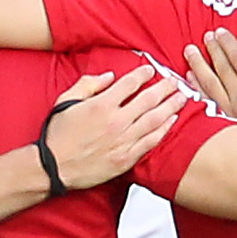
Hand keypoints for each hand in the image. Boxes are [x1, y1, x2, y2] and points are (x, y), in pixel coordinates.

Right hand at [42, 70, 187, 187]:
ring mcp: (123, 141)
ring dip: (171, 106)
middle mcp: (116, 121)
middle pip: (149, 99)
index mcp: (101, 105)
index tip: (150, 70)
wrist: (53, 167)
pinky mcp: (126, 158)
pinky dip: (164, 130)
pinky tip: (172, 121)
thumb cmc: (58, 136)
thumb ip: (88, 84)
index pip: (129, 84)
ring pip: (155, 119)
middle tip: (176, 81)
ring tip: (183, 97)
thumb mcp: (66, 101)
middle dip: (165, 87)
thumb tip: (109, 77)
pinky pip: (151, 141)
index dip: (143, 74)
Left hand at [183, 29, 236, 138]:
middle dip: (212, 50)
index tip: (220, 32)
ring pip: (208, 83)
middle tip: (205, 36)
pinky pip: (205, 100)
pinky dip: (195, 87)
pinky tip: (189, 77)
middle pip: (222, 68)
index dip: (228, 44)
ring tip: (189, 52)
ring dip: (198, 65)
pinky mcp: (220, 123)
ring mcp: (227, 112)